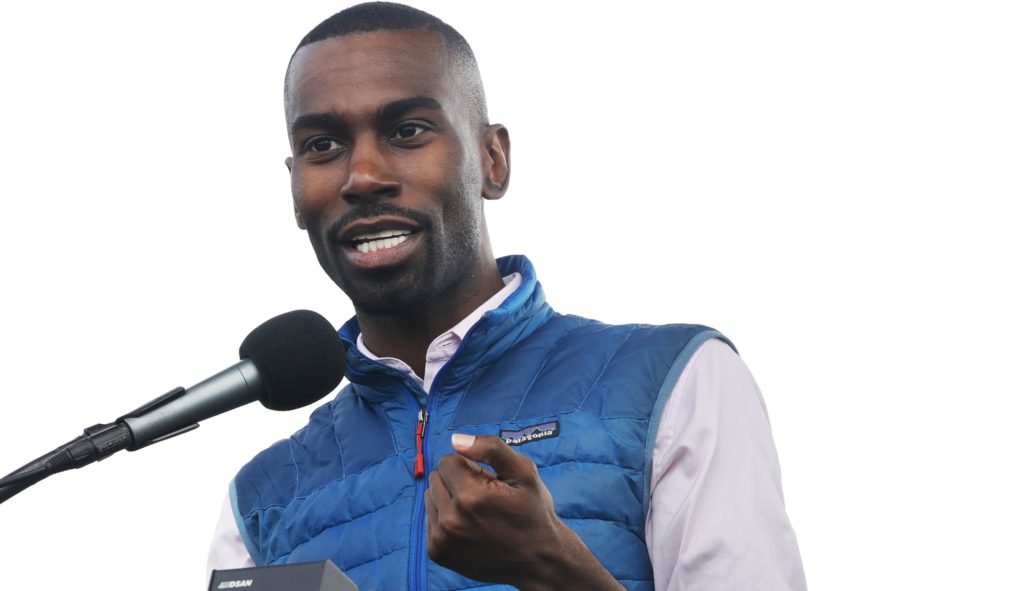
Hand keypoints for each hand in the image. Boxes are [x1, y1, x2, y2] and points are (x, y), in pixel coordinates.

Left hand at [425, 434, 624, 589]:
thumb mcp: (524, 473)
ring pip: (430, 497)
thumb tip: (455, 440)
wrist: (538, 560)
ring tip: (476, 512)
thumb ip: (491, 448)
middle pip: (436, 478)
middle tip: (483, 497)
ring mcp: (442, 540)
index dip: (469, 466)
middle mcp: (451, 520)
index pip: (448, 461)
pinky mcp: (438, 552)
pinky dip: (445, 518)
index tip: (488, 481)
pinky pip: (430, 519)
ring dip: (449, 499)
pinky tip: (468, 527)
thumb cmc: (533, 512)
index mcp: (471, 497)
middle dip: (456, 481)